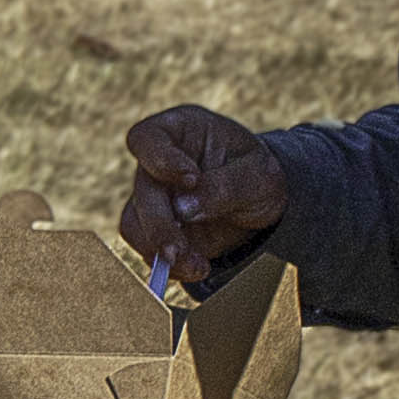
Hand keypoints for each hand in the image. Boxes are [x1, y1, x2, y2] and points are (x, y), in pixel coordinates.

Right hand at [120, 109, 288, 290]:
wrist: (263, 201)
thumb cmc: (258, 173)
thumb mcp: (258, 174)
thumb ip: (225, 185)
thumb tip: (183, 208)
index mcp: (179, 131)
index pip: (148, 138)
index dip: (160, 159)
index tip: (190, 179)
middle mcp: (158, 163)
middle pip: (142, 189)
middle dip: (159, 223)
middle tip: (176, 250)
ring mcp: (154, 197)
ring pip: (135, 223)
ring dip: (160, 249)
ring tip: (195, 265)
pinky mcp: (158, 228)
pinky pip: (147, 248)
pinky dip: (169, 264)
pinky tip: (195, 268)